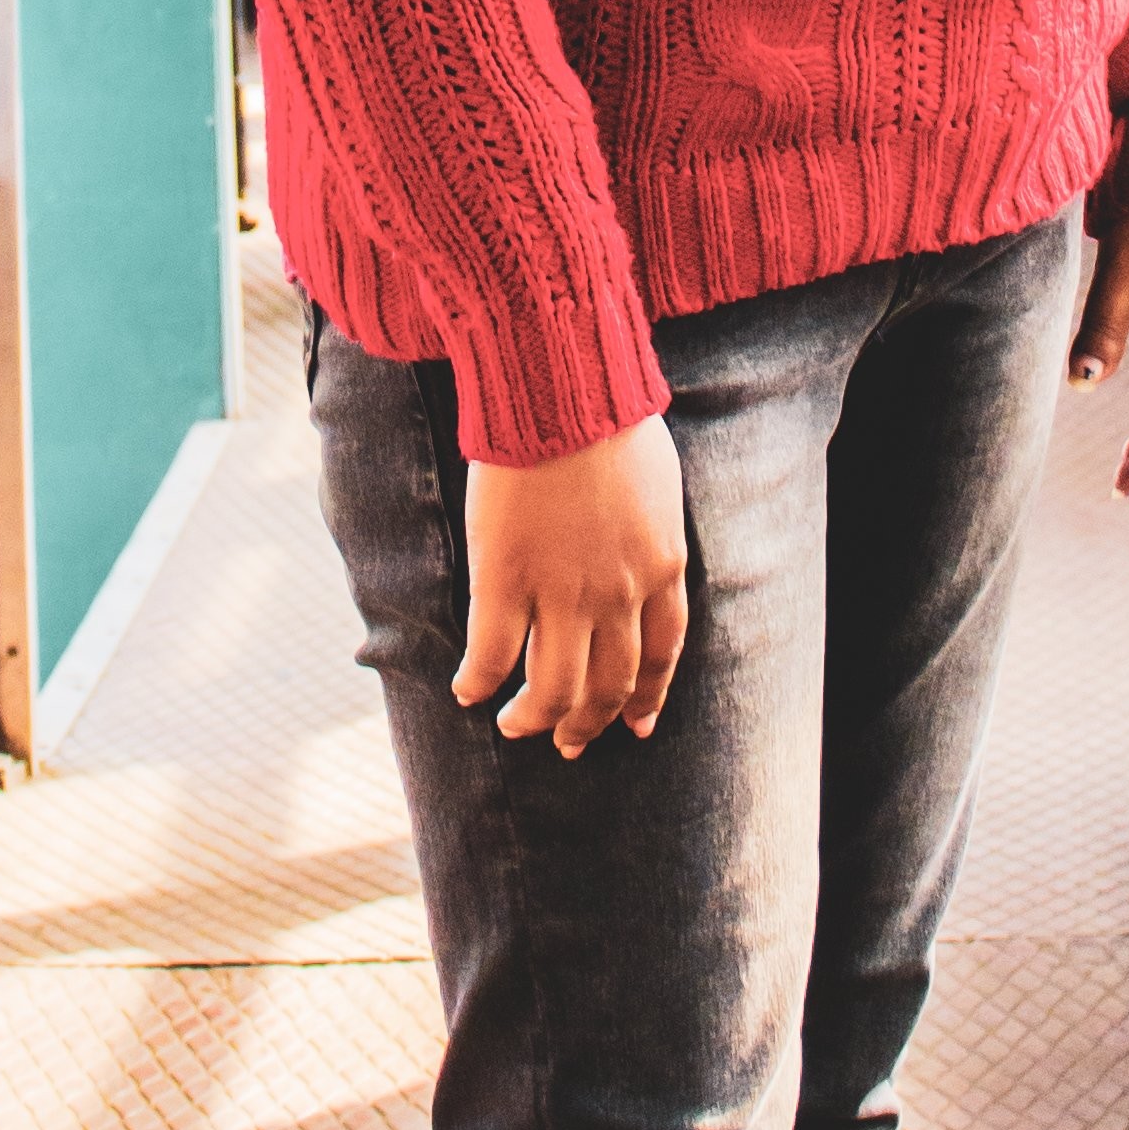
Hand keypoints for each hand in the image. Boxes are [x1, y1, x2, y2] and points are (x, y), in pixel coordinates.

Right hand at [457, 417, 689, 754]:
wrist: (563, 388)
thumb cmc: (610, 420)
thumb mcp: (658, 488)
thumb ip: (653, 535)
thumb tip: (646, 554)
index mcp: (662, 567)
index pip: (662, 654)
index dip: (646, 697)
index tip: (635, 725)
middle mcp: (619, 593)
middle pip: (609, 687)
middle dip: (588, 723)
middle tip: (568, 741)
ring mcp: (562, 591)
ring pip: (554, 689)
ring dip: (534, 718)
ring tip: (514, 725)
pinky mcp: (506, 578)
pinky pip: (491, 655)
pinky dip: (478, 683)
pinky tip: (466, 692)